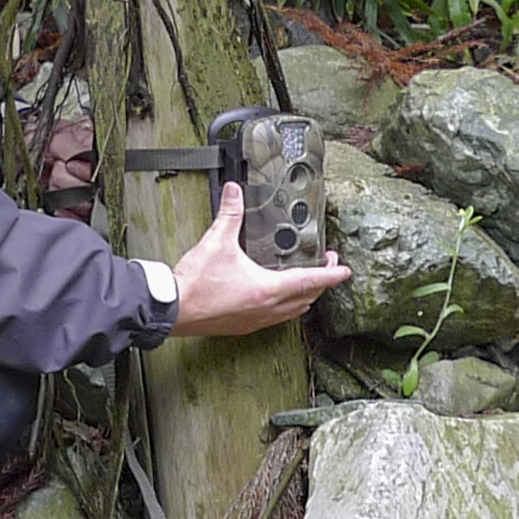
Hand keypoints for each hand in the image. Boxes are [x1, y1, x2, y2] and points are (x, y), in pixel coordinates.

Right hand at [166, 183, 348, 337]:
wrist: (172, 310)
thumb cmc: (195, 284)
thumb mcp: (216, 242)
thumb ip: (229, 214)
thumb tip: (234, 191)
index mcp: (268, 289)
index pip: (310, 281)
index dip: (332, 275)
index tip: (345, 270)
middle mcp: (267, 309)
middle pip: (306, 298)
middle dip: (321, 283)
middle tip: (327, 268)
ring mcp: (256, 320)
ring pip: (293, 312)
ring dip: (304, 297)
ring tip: (307, 284)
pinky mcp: (244, 326)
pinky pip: (275, 319)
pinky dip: (285, 308)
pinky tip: (277, 299)